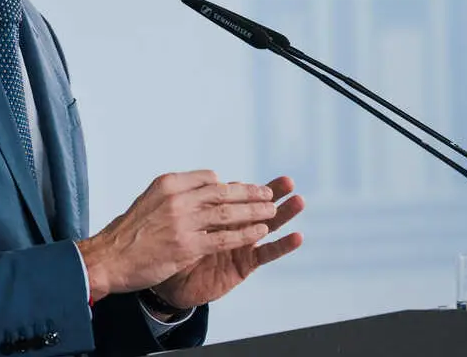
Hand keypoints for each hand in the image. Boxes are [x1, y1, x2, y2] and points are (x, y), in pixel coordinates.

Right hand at [75, 170, 278, 302]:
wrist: (109, 258)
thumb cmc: (128, 233)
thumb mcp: (148, 200)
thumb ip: (175, 195)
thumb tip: (201, 189)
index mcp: (167, 184)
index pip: (207, 178)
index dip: (229, 184)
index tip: (244, 188)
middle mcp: (177, 199)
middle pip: (223, 192)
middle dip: (250, 193)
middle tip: (268, 193)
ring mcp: (183, 222)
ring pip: (228, 213)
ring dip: (254, 211)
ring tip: (272, 210)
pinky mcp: (188, 246)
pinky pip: (224, 238)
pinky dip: (245, 234)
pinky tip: (259, 232)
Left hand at [150, 175, 304, 310]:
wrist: (167, 286)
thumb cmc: (167, 253)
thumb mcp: (173, 225)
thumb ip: (185, 205)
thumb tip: (191, 184)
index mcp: (213, 214)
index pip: (231, 196)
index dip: (242, 188)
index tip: (246, 180)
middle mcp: (230, 227)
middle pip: (253, 206)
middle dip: (270, 193)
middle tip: (288, 181)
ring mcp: (239, 244)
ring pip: (266, 225)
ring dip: (284, 213)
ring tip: (299, 201)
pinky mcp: (245, 264)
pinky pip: (266, 253)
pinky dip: (282, 245)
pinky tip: (298, 237)